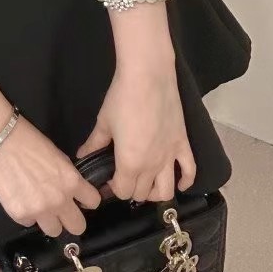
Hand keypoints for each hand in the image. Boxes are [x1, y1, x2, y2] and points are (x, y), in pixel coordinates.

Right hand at [0, 115, 101, 237]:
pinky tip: (19, 197)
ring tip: (37, 204)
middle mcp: (59, 200)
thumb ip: (67, 177)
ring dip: (48, 220)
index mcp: (71, 181)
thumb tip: (72, 191)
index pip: (93, 202)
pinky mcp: (18, 214)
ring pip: (54, 231)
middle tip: (59, 208)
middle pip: (78, 227)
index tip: (78, 198)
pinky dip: (26, 214)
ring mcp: (39, 210)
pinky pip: (29, 223)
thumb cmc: (27, 140)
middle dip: (70, 218)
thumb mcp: (57, 156)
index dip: (86, 200)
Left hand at [76, 59, 196, 202]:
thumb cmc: (122, 98)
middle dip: (130, 190)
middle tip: (123, 177)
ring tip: (146, 183)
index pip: (123, 192)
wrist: (148, 77)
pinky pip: (190, 171)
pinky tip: (178, 183)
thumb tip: (82, 155)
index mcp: (130, 162)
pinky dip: (185, 182)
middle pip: (142, 194)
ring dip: (155, 194)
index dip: (113, 189)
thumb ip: (94, 142)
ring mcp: (170, 156)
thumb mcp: (104, 122)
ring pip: (166, 191)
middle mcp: (152, 166)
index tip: (107, 180)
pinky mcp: (183, 144)